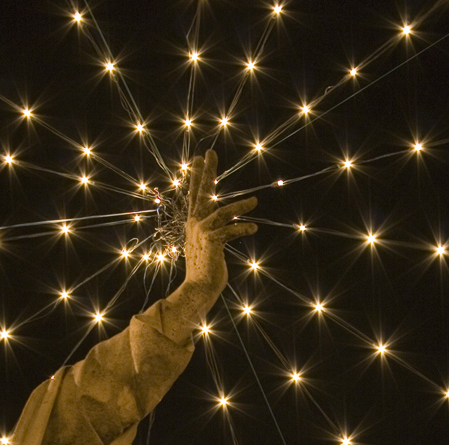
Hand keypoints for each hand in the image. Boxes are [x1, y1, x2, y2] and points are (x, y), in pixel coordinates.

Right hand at [184, 150, 257, 300]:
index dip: (197, 176)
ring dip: (241, 206)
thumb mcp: (208, 246)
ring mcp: (201, 231)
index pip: (195, 194)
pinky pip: (231, 229)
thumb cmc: (206, 269)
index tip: (199, 158)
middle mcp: (194, 223)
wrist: (199, 287)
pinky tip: (254, 229)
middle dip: (207, 172)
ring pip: (223, 211)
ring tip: (255, 201)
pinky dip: (243, 228)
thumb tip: (220, 227)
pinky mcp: (211, 241)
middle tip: (210, 153)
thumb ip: (212, 233)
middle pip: (202, 192)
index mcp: (193, 222)